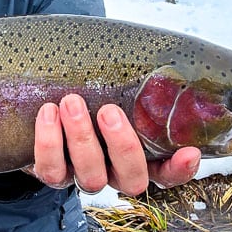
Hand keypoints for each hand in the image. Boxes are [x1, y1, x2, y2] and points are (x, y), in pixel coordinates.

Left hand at [30, 93, 199, 195]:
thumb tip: (154, 51)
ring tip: (71, 102)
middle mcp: (115, 173)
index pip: (169, 174)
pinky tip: (49, 112)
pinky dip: (49, 142)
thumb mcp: (115, 89)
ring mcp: (84, 176)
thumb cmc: (91, 92)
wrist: (42, 102)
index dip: (180, 169)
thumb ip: (134, 83)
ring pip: (91, 177)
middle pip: (131, 179)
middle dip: (122, 146)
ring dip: (82, 138)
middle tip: (109, 111)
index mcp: (139, 156)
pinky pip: (51, 170)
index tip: (189, 152)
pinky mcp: (53, 174)